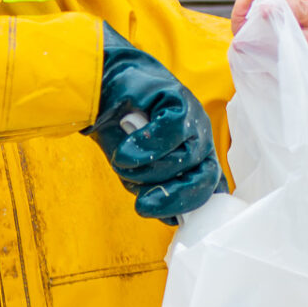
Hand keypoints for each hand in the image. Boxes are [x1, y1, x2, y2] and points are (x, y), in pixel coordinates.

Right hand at [85, 25, 220, 221]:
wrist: (98, 86)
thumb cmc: (119, 129)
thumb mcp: (137, 170)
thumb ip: (157, 191)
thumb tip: (175, 220)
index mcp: (195, 160)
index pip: (208, 191)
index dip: (187, 207)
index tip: (159, 214)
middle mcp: (200, 140)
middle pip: (204, 181)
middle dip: (172, 198)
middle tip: (143, 205)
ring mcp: (194, 120)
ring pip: (182, 160)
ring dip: (147, 169)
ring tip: (123, 157)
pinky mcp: (180, 100)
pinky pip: (172, 133)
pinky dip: (146, 146)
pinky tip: (126, 148)